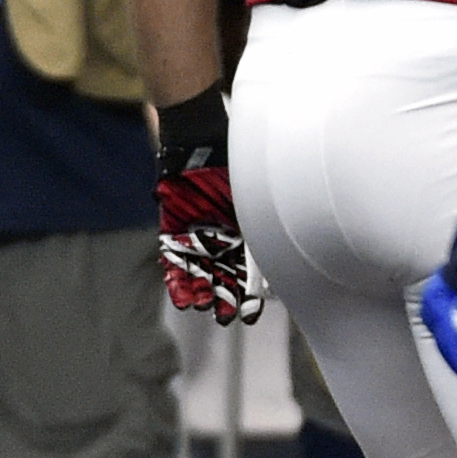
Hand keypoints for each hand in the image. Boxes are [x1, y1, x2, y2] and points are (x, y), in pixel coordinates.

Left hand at [154, 156, 262, 325]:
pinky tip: (180, 297)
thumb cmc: (234, 161)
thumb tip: (283, 244)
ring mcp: (199, 234)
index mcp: (249, 229)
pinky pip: (175, 259)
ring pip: (201, 272)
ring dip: (201, 292)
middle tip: (224, 317)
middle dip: (225, 298)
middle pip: (226, 276)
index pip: (253, 269)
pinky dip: (177, 278)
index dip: (252, 293)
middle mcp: (226, 236)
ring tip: (200, 307)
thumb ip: (263, 218)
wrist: (199, 140)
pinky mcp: (173, 231)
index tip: (250, 313)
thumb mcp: (254, 191)